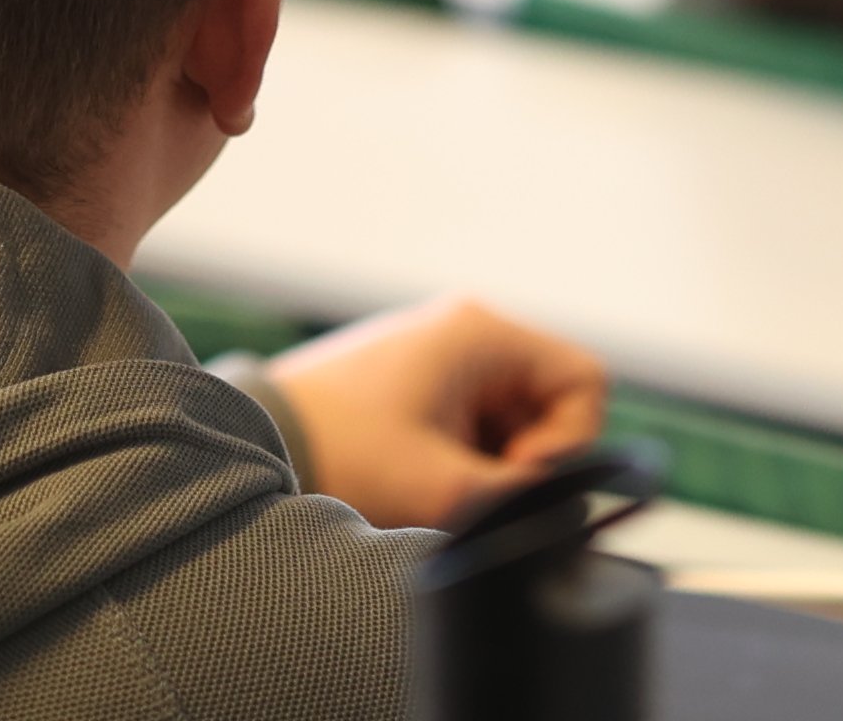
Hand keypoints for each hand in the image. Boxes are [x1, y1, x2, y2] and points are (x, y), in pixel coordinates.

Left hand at [262, 295, 609, 528]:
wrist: (257, 441)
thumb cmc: (343, 453)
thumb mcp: (443, 488)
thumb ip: (519, 500)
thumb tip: (570, 510)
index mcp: (482, 332)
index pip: (584, 379)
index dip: (570, 438)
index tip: (517, 474)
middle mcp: (471, 332)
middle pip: (553, 402)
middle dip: (529, 458)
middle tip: (475, 489)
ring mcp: (448, 356)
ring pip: (519, 420)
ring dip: (497, 463)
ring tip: (444, 487)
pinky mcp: (426, 384)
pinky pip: (483, 425)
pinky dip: (471, 460)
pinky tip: (430, 481)